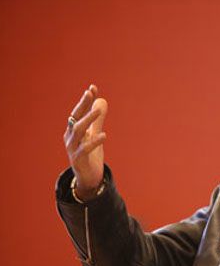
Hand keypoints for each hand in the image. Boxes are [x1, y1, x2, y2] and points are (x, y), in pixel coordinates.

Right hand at [63, 84, 107, 199]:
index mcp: (73, 130)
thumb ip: (97, 120)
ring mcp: (72, 148)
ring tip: (98, 110)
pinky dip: (94, 141)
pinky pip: (85, 148)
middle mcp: (70, 137)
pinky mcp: (78, 159)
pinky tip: (104, 135)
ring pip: (78, 131)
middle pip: (75, 118)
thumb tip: (102, 100)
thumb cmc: (90, 155)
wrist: (88, 177)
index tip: (92, 88)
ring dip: (88, 119)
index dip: (85, 101)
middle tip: (90, 93)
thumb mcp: (94, 135)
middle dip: (82, 105)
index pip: (78, 112)